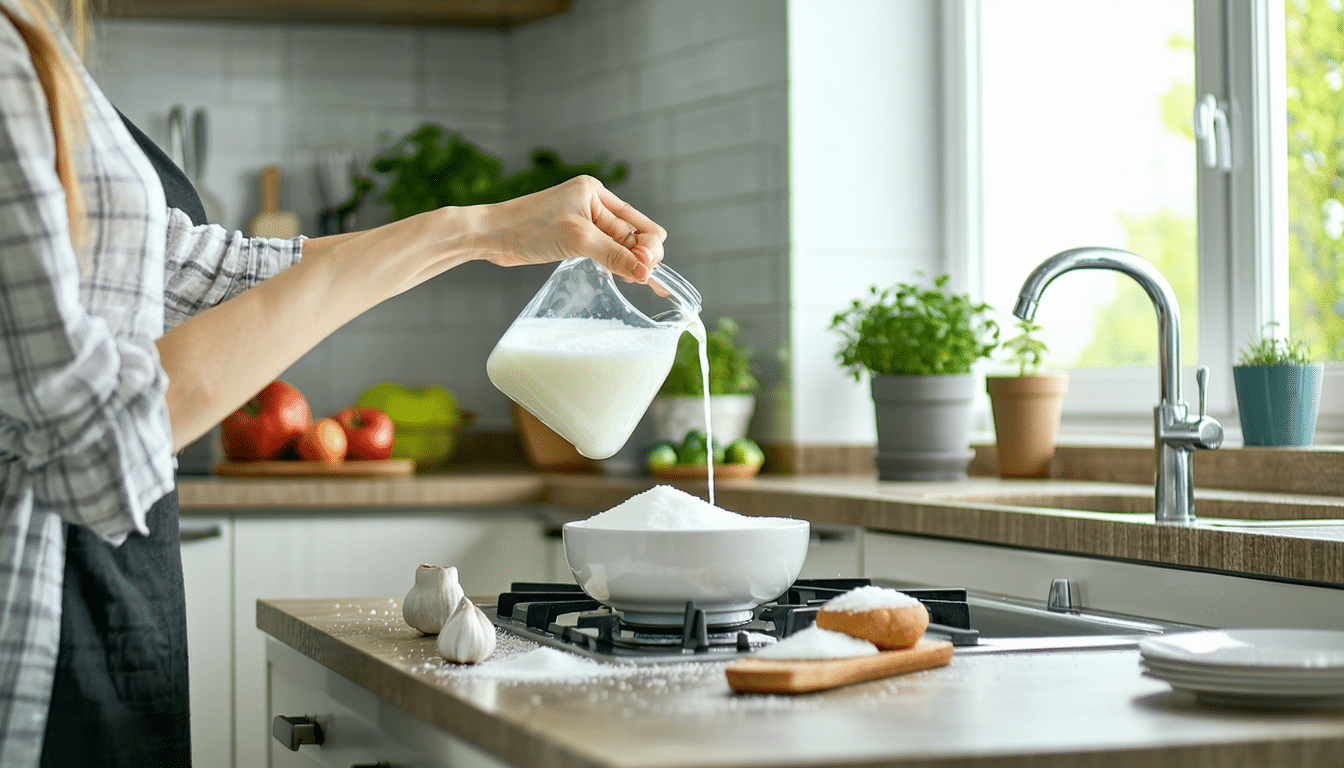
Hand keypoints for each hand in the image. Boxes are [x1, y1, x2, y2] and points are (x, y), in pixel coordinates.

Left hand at [481, 175, 665, 281]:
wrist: (492, 235)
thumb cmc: (528, 227)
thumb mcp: (577, 239)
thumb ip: (613, 254)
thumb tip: (644, 272)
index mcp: (597, 193)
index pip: (640, 223)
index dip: (648, 248)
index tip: (646, 272)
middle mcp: (594, 204)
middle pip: (634, 234)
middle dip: (640, 256)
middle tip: (640, 279)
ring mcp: (584, 221)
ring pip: (621, 245)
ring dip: (628, 262)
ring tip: (632, 280)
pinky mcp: (574, 237)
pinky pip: (605, 250)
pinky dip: (615, 263)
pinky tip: (619, 275)